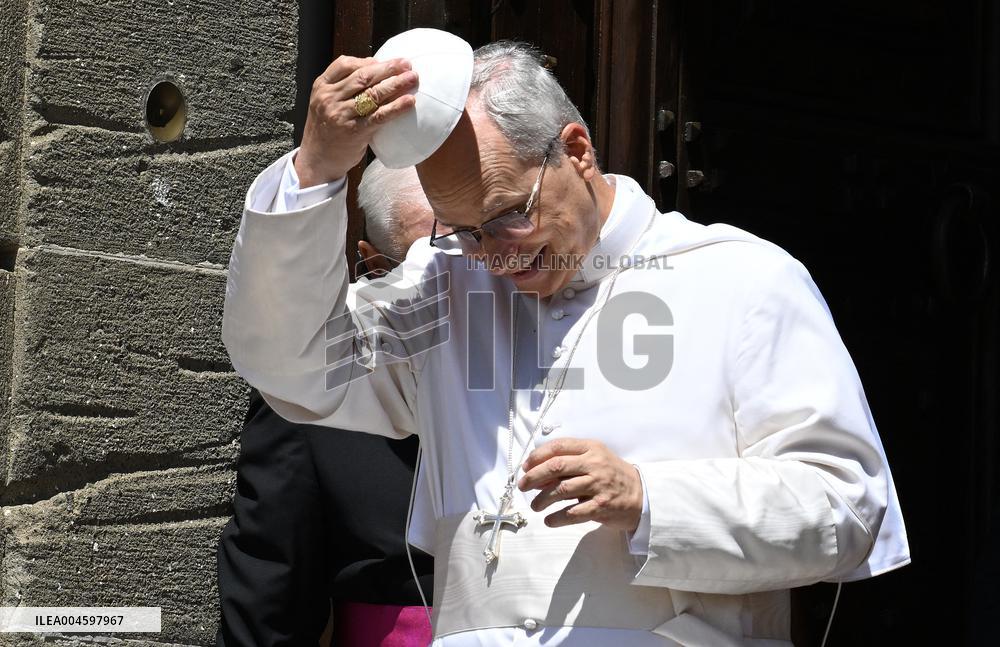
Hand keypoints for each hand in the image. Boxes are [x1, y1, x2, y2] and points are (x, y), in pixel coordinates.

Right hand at [296, 56, 418, 187]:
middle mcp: (329, 98)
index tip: (387, 61)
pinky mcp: (354, 132)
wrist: (317, 160)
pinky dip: (396, 107)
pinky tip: (409, 101)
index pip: (344, 64)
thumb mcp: (325, 102)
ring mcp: (341, 115)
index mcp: (321, 87)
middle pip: (362, 77)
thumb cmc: (327, 129)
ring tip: (413, 78)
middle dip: (387, 68)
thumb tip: (374, 66)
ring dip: (395, 84)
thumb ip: (343, 86)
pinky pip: (379, 116)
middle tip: (407, 64)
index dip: (368, 60)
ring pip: (372, 94)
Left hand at [517, 438, 643, 531]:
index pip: (558, 447)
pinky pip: (573, 513)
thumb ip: (571, 461)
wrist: (641, 495)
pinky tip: (549, 520)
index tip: (526, 467)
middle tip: (523, 486)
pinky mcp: (601, 507)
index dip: (537, 456)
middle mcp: (594, 464)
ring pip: (561, 490)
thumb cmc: (612, 475)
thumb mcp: (595, 459)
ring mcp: (598, 486)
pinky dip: (557, 518)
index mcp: (591, 448)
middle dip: (534, 477)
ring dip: (542, 499)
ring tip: (535, 506)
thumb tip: (538, 471)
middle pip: (556, 467)